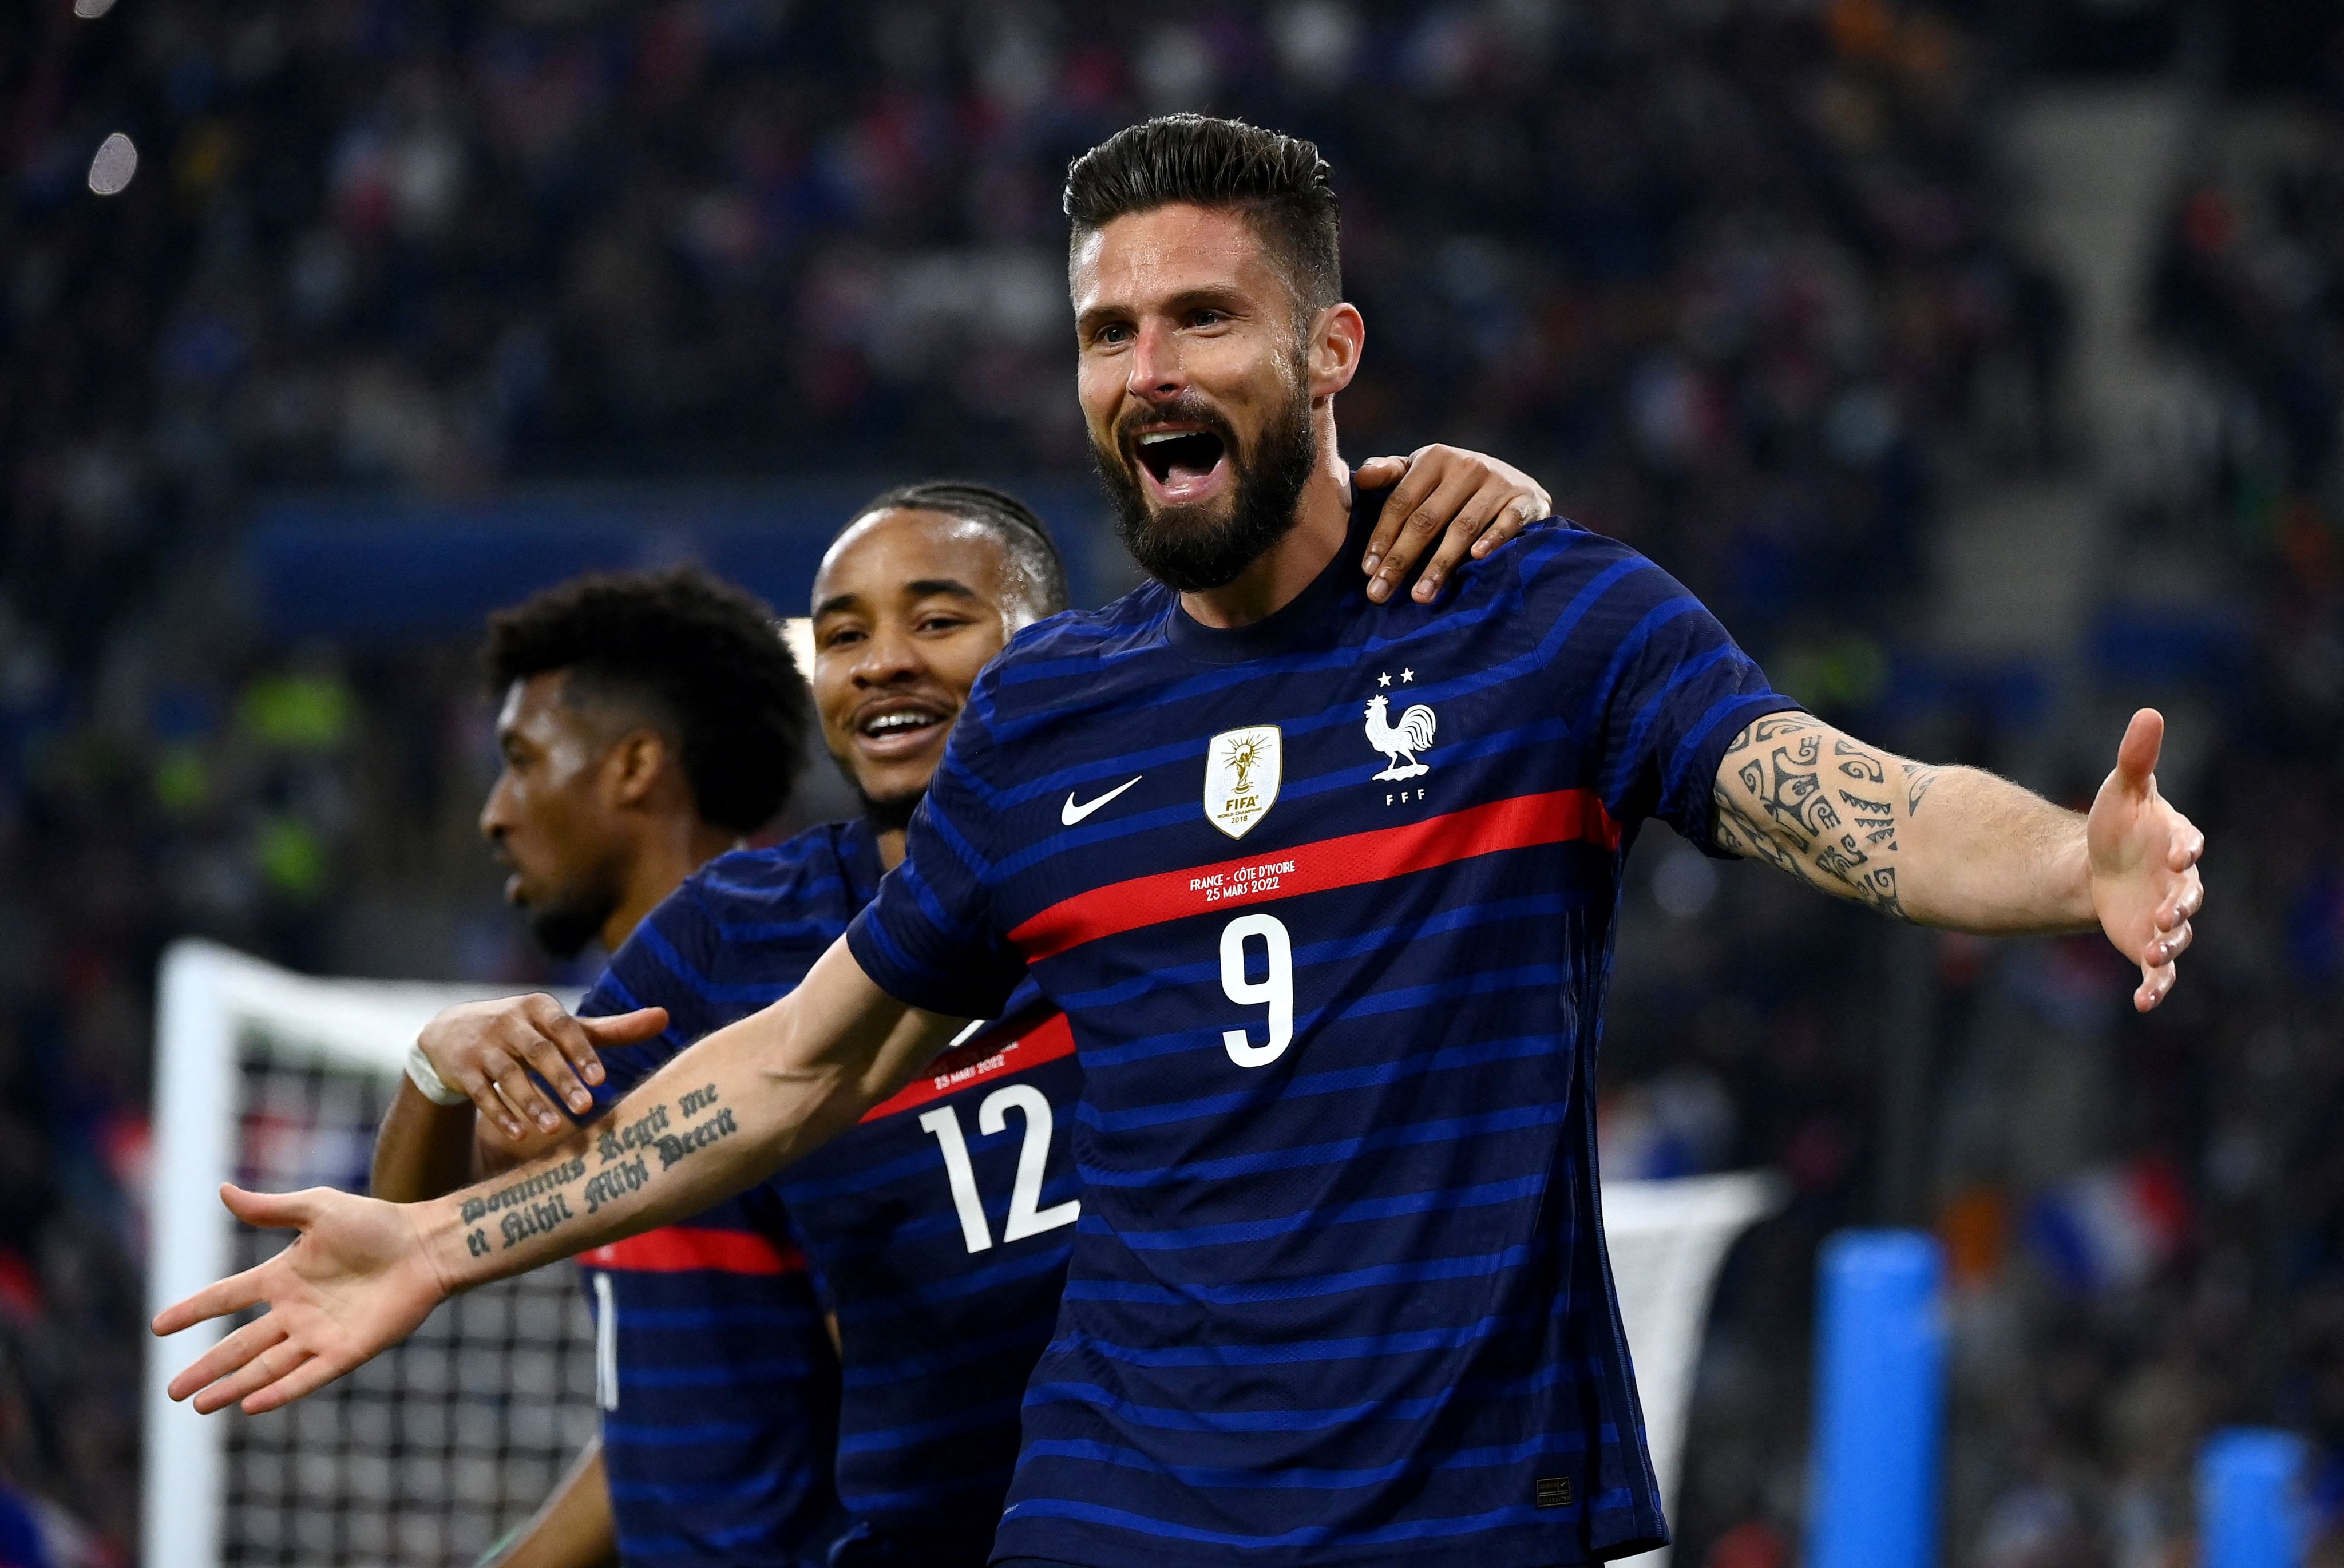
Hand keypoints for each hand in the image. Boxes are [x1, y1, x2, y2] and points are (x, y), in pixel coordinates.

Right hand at [154, 1184, 447, 1414]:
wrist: (427, 1244)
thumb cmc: (377, 1222)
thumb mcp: (318, 1208)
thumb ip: (270, 1208)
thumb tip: (223, 1190)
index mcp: (283, 1276)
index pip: (226, 1297)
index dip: (193, 1311)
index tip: (159, 1327)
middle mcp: (295, 1310)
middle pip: (239, 1345)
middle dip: (206, 1367)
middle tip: (172, 1391)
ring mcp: (319, 1333)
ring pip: (265, 1367)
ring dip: (233, 1386)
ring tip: (199, 1405)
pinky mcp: (347, 1351)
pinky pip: (307, 1376)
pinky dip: (279, 1392)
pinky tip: (250, 1405)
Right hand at [419, 996, 667, 1140]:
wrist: (453, 1032)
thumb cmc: (527, 1032)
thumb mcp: (563, 1027)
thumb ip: (611, 1029)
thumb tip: (666, 1017)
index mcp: (539, 1007)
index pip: (564, 1028)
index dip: (581, 1053)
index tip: (601, 1080)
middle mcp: (509, 1021)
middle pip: (538, 1052)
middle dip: (561, 1080)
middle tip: (586, 1107)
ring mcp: (483, 1044)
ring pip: (509, 1075)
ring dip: (532, 1102)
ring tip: (554, 1128)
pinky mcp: (463, 1068)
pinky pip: (482, 1092)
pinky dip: (500, 1113)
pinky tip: (520, 1133)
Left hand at [1354, 445, 1550, 604]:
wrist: (1515, 481)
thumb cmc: (1454, 483)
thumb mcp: (1422, 471)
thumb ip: (1390, 474)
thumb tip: (1361, 477)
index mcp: (1434, 458)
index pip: (1401, 502)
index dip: (1382, 537)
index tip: (1368, 571)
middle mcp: (1466, 466)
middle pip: (1426, 519)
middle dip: (1401, 559)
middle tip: (1381, 593)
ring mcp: (1498, 482)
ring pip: (1462, 527)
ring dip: (1440, 563)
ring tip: (1420, 596)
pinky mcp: (1526, 499)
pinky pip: (1508, 522)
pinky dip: (1493, 539)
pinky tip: (1476, 559)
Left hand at [2087, 709, 2205, 1011]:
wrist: (2098, 863)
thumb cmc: (2118, 823)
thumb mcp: (2123, 789)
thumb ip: (2137, 758)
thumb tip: (2149, 712)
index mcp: (2177, 844)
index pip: (2188, 844)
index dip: (2187, 846)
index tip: (2182, 848)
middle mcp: (2179, 884)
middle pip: (2189, 896)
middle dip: (2183, 906)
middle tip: (2171, 913)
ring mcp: (2166, 917)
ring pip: (2178, 937)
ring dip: (2169, 947)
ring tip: (2154, 956)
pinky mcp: (2147, 943)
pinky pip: (2158, 973)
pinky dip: (2155, 989)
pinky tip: (2143, 1004)